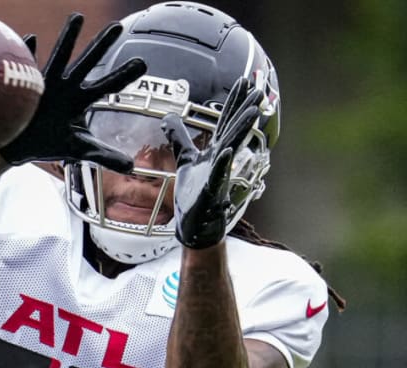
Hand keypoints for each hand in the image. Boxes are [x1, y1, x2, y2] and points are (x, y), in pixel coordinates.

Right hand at [0, 13, 146, 173]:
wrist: (17, 143)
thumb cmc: (48, 141)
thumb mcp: (78, 149)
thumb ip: (103, 155)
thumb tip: (131, 166)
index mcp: (79, 100)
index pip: (106, 86)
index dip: (123, 75)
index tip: (142, 62)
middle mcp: (65, 87)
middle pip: (87, 63)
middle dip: (101, 45)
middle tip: (117, 26)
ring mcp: (45, 84)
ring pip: (58, 56)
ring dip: (68, 38)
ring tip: (78, 17)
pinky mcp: (24, 85)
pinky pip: (26, 66)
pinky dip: (28, 54)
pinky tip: (31, 39)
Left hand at [162, 78, 262, 248]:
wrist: (195, 224)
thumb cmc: (194, 193)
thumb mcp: (184, 160)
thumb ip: (179, 138)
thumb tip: (168, 117)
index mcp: (215, 151)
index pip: (225, 121)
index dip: (233, 101)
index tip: (244, 81)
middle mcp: (220, 159)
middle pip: (234, 129)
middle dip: (246, 110)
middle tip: (259, 90)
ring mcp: (218, 174)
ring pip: (232, 148)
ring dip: (242, 130)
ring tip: (254, 112)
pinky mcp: (211, 192)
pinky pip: (218, 175)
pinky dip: (222, 164)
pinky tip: (227, 151)